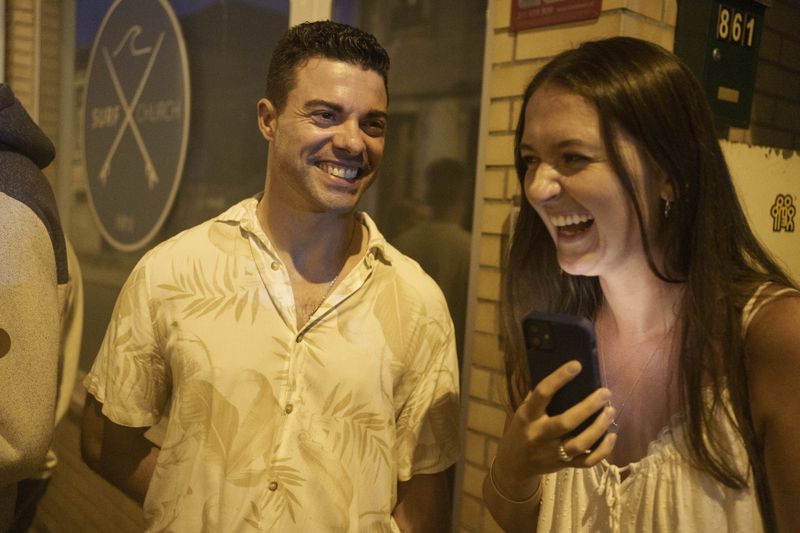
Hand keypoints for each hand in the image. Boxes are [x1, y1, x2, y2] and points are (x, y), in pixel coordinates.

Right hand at [492, 360, 616, 498]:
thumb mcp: (522, 412)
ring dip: (599, 427)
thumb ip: (538, 398)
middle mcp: (539, 434)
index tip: (577, 365)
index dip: (559, 378)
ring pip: (580, 443)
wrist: (514, 465)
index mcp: (527, 416)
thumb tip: (562, 377)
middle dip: (588, 407)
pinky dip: (603, 450)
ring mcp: (552, 453)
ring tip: (610, 411)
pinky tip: (612, 436)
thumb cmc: (521, 430)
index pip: (542, 393)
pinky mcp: (564, 466)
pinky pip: (587, 461)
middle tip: (605, 393)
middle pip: (566, 422)